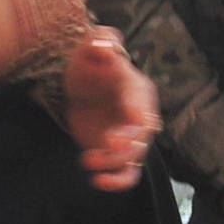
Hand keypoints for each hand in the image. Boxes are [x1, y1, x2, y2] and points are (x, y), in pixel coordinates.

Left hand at [63, 29, 157, 190]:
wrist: (80, 86)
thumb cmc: (90, 63)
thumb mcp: (91, 45)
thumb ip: (100, 41)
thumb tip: (104, 44)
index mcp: (136, 89)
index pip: (142, 105)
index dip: (138, 116)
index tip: (133, 124)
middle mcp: (139, 116)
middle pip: (142, 136)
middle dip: (127, 144)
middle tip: (107, 143)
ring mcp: (129, 137)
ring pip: (134, 158)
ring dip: (114, 164)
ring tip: (87, 159)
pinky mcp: (117, 154)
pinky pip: (126, 173)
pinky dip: (117, 182)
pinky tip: (97, 181)